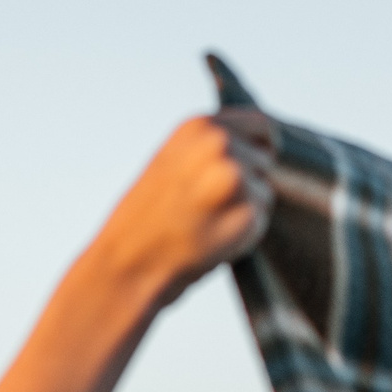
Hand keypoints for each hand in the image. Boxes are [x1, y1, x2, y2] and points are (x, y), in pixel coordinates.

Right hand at [87, 110, 279, 308]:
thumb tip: (253, 148)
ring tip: (204, 225)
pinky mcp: (248, 214)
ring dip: (243, 211)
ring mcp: (235, 179)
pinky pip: (261, 222)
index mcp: (199, 127)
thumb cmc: (143, 222)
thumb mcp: (169, 163)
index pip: (261, 125)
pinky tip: (211, 241)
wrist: (127, 265)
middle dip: (246, 184)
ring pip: (264, 193)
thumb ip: (208, 148)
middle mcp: (220, 144)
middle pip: (264, 162)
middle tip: (205, 208)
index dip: (257, 149)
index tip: (246, 168)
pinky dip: (243, 235)